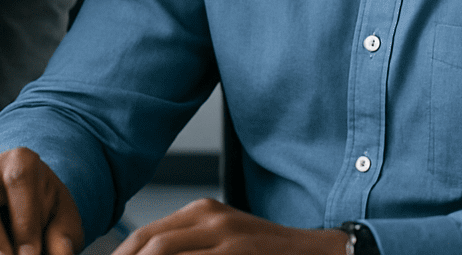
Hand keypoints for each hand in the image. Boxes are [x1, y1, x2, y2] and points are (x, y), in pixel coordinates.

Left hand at [113, 198, 347, 253]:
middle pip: (149, 244)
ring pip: (165, 254)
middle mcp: (209, 216)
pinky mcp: (240, 253)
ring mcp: (225, 236)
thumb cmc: (266, 253)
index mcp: (201, 211)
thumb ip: (189, 247)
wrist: (316, 252)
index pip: (145, 236)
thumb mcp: (224, 241)